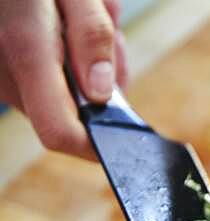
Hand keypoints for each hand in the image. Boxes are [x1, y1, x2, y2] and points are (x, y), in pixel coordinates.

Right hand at [0, 0, 127, 158]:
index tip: (126, 138)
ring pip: (61, 94)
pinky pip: (44, 78)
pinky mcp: (1, 71)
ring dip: (88, 66)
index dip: (96, 144)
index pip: (60, 132)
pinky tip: (66, 22)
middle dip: (102, 84)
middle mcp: (5, 72)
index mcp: (26, 51)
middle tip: (112, 38)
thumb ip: (90, 35)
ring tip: (89, 17)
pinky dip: (66, 58)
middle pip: (70, 113)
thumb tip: (102, 94)